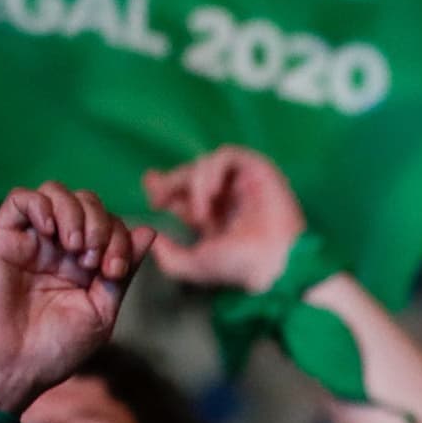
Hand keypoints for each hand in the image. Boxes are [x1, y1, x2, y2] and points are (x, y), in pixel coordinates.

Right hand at [0, 184, 144, 411]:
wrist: (14, 366)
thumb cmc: (57, 347)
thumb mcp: (102, 309)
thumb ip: (125, 270)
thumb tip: (149, 230)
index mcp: (85, 263)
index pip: (111, 224)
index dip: (120, 238)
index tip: (114, 271)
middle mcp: (58, 247)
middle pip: (87, 202)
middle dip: (101, 224)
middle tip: (94, 260)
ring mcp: (32, 241)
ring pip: (56, 192)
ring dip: (75, 213)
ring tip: (74, 247)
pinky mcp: (2, 239)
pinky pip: (20, 199)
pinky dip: (42, 205)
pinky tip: (50, 233)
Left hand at [138, 147, 310, 292]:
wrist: (274, 261)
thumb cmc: (239, 266)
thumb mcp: (192, 266)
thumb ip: (167, 255)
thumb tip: (147, 235)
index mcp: (216, 218)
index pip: (185, 192)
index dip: (164, 185)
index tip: (149, 185)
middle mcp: (229, 198)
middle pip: (190, 174)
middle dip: (171, 180)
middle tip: (157, 196)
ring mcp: (244, 183)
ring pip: (205, 164)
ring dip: (195, 185)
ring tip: (200, 213)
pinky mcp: (258, 170)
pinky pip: (226, 156)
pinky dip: (213, 170)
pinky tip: (212, 192)